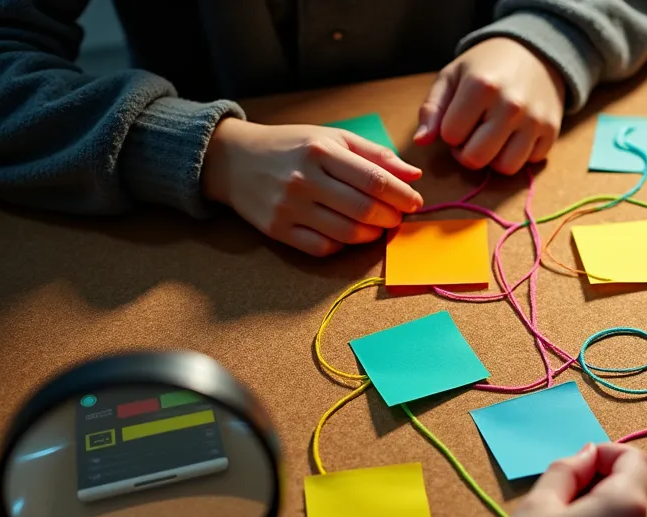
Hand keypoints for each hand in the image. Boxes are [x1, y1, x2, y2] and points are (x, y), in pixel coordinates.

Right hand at [202, 118, 423, 256]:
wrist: (232, 159)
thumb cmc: (291, 146)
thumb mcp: (332, 138)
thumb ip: (374, 155)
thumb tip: (412, 176)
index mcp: (321, 151)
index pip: (375, 180)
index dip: (402, 195)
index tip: (414, 202)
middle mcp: (304, 180)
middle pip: (364, 210)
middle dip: (391, 218)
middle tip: (397, 217)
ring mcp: (289, 207)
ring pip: (347, 233)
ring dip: (372, 234)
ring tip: (377, 226)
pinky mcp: (277, 230)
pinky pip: (322, 248)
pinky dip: (343, 245)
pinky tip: (347, 233)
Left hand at [415, 37, 565, 174]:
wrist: (534, 54)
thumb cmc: (486, 67)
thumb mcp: (452, 77)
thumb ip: (432, 109)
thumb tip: (421, 141)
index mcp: (481, 87)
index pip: (451, 136)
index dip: (449, 132)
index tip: (458, 119)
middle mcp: (511, 105)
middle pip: (476, 158)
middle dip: (467, 152)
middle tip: (471, 135)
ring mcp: (534, 120)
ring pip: (504, 168)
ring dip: (493, 159)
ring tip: (491, 139)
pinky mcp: (551, 132)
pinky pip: (528, 163)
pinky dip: (518, 155)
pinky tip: (513, 136)